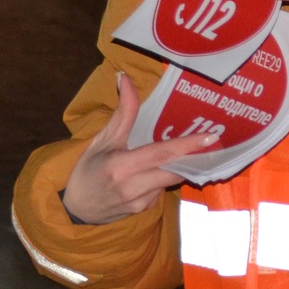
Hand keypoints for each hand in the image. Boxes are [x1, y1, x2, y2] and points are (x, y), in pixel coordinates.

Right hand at [62, 73, 212, 223]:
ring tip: (186, 153)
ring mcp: (139, 202)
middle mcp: (131, 187)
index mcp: (119, 166)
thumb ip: (122, 112)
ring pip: (170, 181)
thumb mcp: (102, 139)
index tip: (210, 137)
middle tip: (212, 143)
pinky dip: (163, 178)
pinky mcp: (143, 210)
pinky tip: (156, 172)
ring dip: (178, 166)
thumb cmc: (87, 170)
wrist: (75, 208)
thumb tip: (125, 78)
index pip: (161, 154)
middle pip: (173, 171)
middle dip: (193, 158)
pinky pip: (161, 190)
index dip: (188, 146)